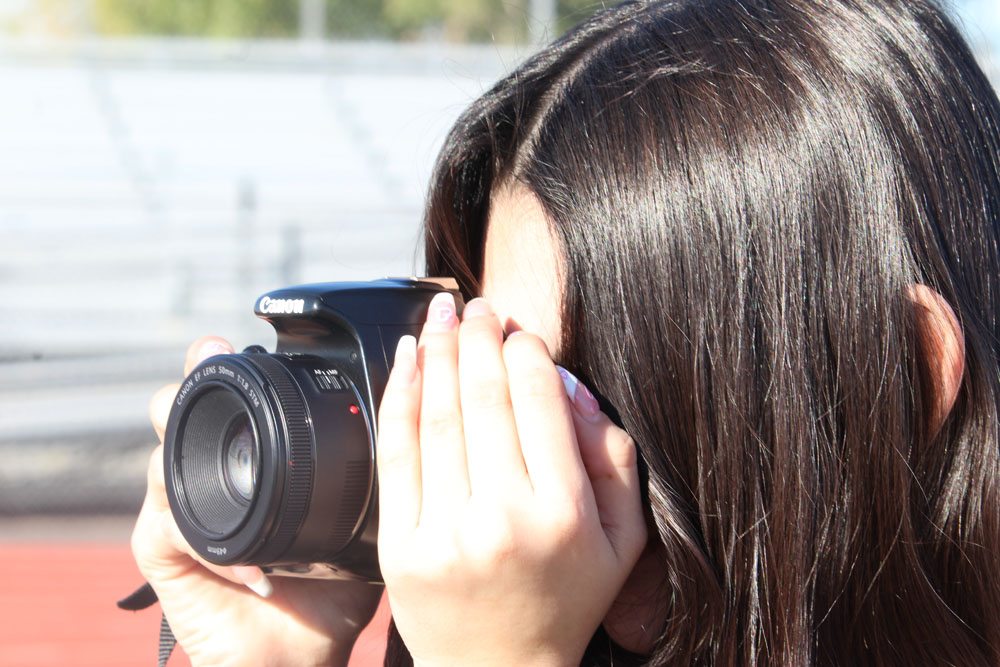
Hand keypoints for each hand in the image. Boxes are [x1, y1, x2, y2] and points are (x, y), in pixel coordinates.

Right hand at [131, 337, 381, 666]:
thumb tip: (422, 405)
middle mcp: (213, 475)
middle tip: (207, 359)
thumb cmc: (333, 583)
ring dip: (178, 444)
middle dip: (187, 383)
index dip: (222, 364)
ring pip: (162, 460)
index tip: (235, 341)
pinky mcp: (167, 560)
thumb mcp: (363, 515)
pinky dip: (207, 541)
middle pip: (181, 412)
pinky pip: (168, 533)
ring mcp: (183, 513)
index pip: (230, 398)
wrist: (301, 652)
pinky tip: (250, 561)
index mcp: (253, 458)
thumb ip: (381, 467)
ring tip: (198, 441)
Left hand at [376, 295, 646, 665]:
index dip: (526, 349)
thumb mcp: (623, 541)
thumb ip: (614, 460)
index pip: (539, 400)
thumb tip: (570, 387)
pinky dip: (399, 397)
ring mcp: (447, 532)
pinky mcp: (401, 546)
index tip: (518, 329)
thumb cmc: (565, 601)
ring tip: (440, 315)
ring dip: (439, 352)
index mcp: (564, 512)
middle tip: (474, 305)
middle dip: (479, 337)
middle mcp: (505, 518)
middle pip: (484, 397)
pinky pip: (396, 454)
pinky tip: (406, 359)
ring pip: (438, 416)